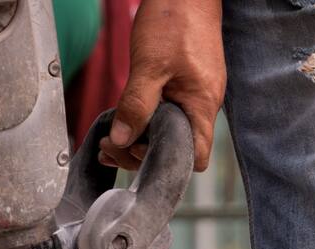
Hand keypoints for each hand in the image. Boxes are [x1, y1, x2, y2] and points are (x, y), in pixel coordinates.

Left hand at [99, 0, 225, 172]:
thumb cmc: (174, 20)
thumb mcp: (150, 64)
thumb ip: (136, 105)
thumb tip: (122, 140)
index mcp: (202, 105)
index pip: (195, 157)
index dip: (165, 162)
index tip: (134, 149)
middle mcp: (203, 105)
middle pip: (177, 149)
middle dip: (143, 152)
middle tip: (111, 145)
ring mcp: (194, 94)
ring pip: (169, 131)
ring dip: (141, 137)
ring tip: (111, 137)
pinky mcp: (185, 84)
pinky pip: (167, 113)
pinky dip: (146, 120)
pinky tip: (125, 117)